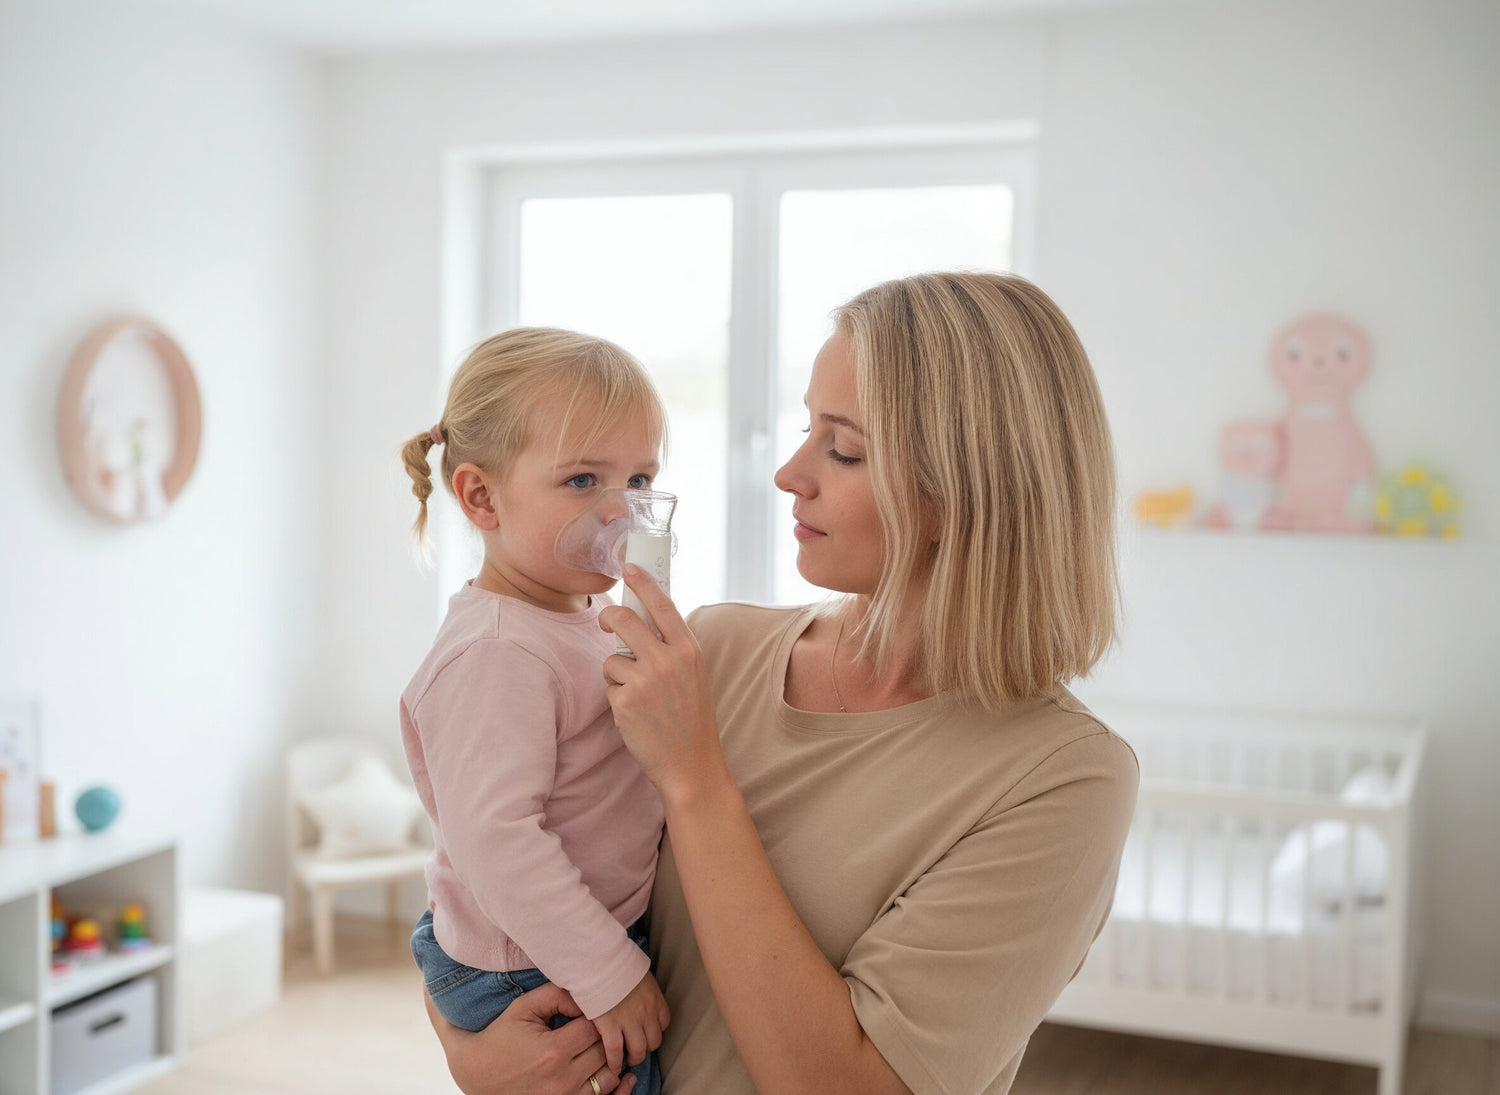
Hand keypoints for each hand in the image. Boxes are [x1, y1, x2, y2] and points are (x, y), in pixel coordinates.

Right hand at [423, 984, 634, 1094]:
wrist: (477, 1073)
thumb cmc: (502, 1036)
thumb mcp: (524, 1007)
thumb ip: (557, 995)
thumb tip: (586, 996)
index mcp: (553, 1051)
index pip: (595, 1028)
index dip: (597, 1016)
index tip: (590, 1010)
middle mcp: (562, 1078)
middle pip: (605, 1052)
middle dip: (605, 1036)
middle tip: (600, 1025)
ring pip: (608, 1076)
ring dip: (610, 1059)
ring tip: (603, 1045)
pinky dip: (614, 1087)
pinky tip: (621, 1075)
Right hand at [591, 971, 670, 1076]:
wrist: (600, 961)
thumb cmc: (616, 963)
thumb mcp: (637, 973)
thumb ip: (641, 987)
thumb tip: (637, 991)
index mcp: (655, 999)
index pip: (663, 1023)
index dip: (654, 1030)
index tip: (645, 1031)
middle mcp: (647, 1013)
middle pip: (654, 1041)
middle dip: (646, 1047)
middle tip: (635, 1048)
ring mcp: (629, 1022)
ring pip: (638, 1051)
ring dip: (633, 1058)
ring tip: (625, 1060)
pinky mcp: (610, 1027)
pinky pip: (615, 1052)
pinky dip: (615, 1062)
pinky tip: (612, 1066)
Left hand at [600, 565, 726, 801]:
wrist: (691, 764)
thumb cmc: (690, 718)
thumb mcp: (693, 675)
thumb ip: (672, 648)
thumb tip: (642, 620)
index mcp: (689, 650)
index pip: (661, 605)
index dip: (643, 582)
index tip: (629, 566)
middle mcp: (668, 660)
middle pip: (622, 620)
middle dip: (607, 618)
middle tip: (604, 623)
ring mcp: (645, 681)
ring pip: (612, 658)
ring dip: (617, 674)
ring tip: (638, 696)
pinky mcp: (625, 702)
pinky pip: (609, 685)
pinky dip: (617, 697)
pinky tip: (635, 714)